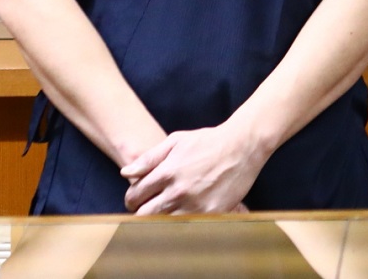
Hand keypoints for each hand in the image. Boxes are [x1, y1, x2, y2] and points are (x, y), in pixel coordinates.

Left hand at [120, 124, 267, 214]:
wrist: (242, 147)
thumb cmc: (207, 141)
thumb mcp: (175, 141)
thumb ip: (149, 158)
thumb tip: (126, 172)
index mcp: (166, 172)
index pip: (135, 195)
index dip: (131, 200)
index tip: (135, 200)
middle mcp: (178, 191)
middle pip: (145, 215)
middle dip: (140, 213)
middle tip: (144, 210)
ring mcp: (194, 205)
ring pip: (163, 224)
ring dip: (159, 220)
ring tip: (163, 214)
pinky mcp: (210, 214)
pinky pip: (186, 227)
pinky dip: (180, 224)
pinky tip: (182, 216)